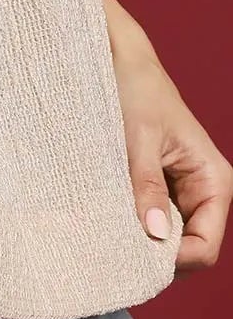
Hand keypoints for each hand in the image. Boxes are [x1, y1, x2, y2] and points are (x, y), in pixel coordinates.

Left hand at [102, 0, 232, 274]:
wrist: (118, 58)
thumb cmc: (134, 89)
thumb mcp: (137, 138)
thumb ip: (147, 186)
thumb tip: (155, 235)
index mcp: (214, 181)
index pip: (204, 246)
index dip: (173, 260)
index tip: (131, 257)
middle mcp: (203, 192)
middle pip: (185, 250)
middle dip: (152, 255)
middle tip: (110, 249)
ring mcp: (179, 192)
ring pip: (165, 239)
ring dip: (138, 240)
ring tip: (105, 231)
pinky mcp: (156, 187)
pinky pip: (148, 220)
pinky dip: (128, 224)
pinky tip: (104, 218)